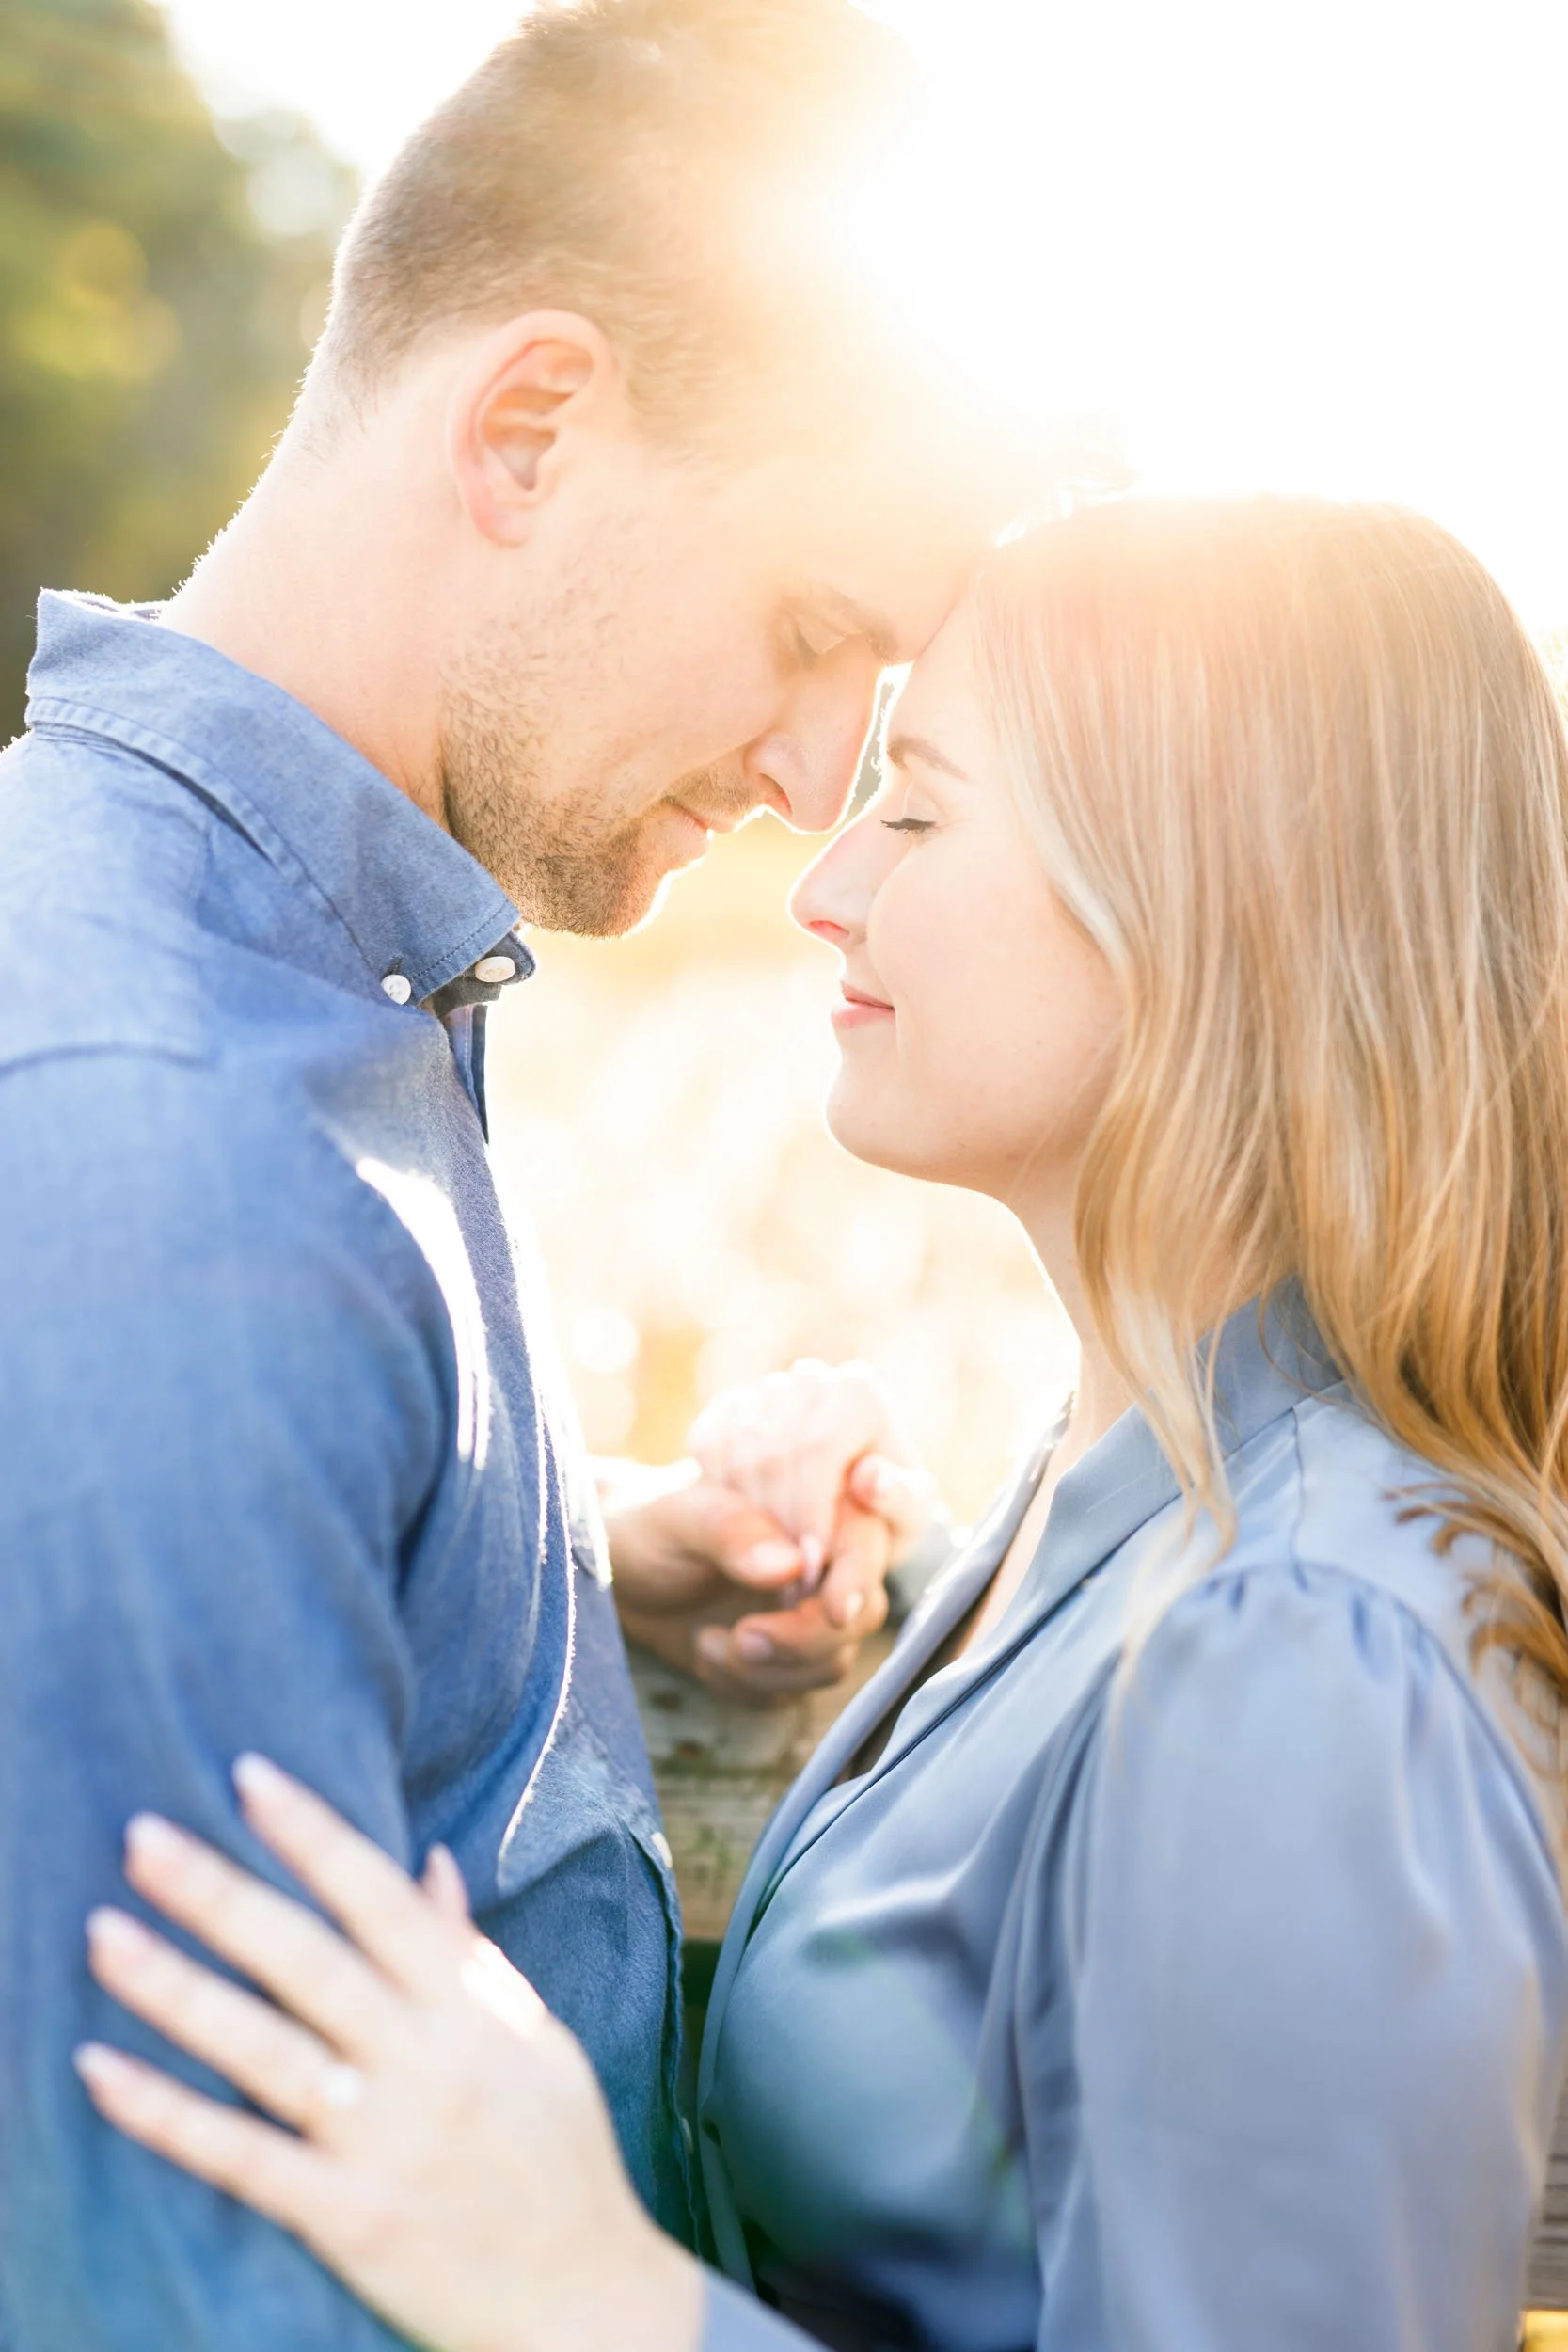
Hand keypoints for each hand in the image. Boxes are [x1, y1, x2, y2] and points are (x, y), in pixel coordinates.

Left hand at [75, 1756, 701, 2351]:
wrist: (588, 2302)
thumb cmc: (560, 2157)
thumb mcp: (535, 2039)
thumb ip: (469, 1954)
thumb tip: (428, 1862)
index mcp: (473, 2009)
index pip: (381, 1899)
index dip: (315, 1833)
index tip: (249, 1774)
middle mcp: (428, 2064)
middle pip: (309, 1961)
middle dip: (222, 1893)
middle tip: (141, 1835)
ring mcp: (386, 2143)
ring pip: (263, 2051)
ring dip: (177, 1989)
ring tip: (104, 1934)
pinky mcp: (349, 2219)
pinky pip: (241, 2158)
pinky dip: (167, 2116)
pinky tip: (102, 2072)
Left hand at [605, 1462, 893, 1702]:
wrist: (611, 1575)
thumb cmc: (644, 1527)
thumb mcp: (677, 1517)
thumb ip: (731, 1532)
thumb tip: (789, 1565)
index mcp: (809, 1509)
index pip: (865, 1541)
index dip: (855, 1576)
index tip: (828, 1606)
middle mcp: (818, 1562)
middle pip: (862, 1612)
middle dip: (807, 1636)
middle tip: (746, 1635)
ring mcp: (803, 1614)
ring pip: (832, 1660)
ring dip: (771, 1667)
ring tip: (709, 1640)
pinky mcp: (782, 1659)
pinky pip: (790, 1691)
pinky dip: (744, 1683)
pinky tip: (704, 1648)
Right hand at [688, 1358, 937, 1579]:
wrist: (842, 1509)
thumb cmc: (883, 1514)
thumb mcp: (906, 1519)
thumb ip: (899, 1501)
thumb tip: (870, 1477)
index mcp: (859, 1393)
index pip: (818, 1446)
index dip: (810, 1509)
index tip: (811, 1563)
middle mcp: (810, 1380)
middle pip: (772, 1454)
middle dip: (778, 1524)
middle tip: (789, 1579)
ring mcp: (762, 1392)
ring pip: (735, 1456)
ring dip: (750, 1520)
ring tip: (776, 1563)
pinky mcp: (726, 1409)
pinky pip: (708, 1451)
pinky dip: (724, 1498)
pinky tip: (756, 1528)